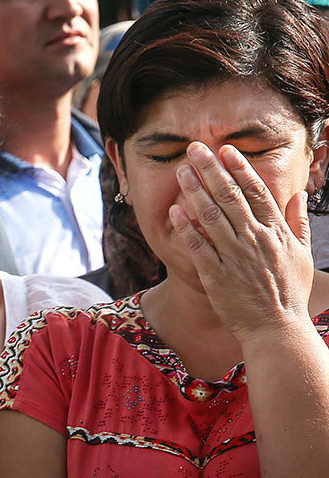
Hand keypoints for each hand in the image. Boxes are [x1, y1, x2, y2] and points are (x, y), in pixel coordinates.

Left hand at [171, 142, 315, 344]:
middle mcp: (255, 240)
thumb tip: (298, 195)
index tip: (226, 150)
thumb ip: (298, 223)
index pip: (257, 192)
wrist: (277, 328)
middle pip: (230, 197)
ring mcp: (235, 257)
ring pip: (212, 216)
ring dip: (195, 190)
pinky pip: (198, 247)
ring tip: (182, 170)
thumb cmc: (289, 292)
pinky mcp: (217, 276)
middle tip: (195, 148)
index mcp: (276, 232)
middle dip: (212, 170)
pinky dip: (187, 228)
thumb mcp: (302, 254)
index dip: (240, 169)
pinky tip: (174, 210)